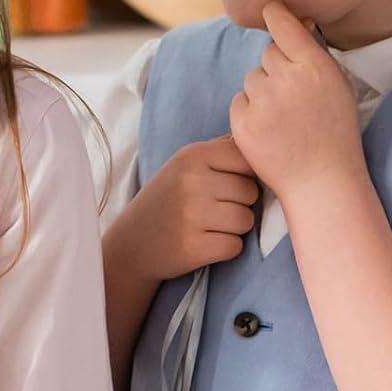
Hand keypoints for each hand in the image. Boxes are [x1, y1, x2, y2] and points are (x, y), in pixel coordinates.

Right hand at [112, 134, 259, 282]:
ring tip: (207, 226)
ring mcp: (192, 214)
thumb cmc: (165, 200)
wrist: (130, 242)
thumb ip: (220, 153)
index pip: (248, 160)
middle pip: (251, 192)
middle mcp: (192, 181)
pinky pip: (235, 246)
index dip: (243, 176)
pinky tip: (202, 242)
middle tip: (211, 209)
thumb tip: (261, 142)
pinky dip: (224, 248)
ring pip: (246, 220)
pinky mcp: (195, 247)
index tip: (223, 185)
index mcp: (192, 155)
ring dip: (233, 227)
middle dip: (239, 203)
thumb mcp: (183, 165)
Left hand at [230, 2, 363, 199]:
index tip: (270, 9)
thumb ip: (313, 56)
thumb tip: (295, 23)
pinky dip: (249, 112)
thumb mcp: (337, 88)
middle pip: (268, 54)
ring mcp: (262, 102)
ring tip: (284, 118)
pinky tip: (270, 130)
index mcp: (316, 68)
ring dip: (262, 91)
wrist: (321, 181)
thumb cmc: (335, 133)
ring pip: (252, 78)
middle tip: (294, 97)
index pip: (285, 26)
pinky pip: (239, 101)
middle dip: (276, 69)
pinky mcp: (242, 122)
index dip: (276, 15)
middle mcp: (287, 79)